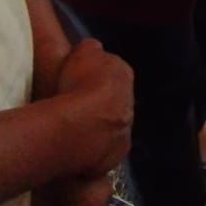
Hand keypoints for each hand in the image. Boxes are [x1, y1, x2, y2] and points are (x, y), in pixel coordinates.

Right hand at [54, 39, 133, 177]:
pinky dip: (92, 150)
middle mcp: (130, 104)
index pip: (113, 72)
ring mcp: (124, 133)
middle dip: (100, 105)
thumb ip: (92, 49)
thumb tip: (94, 49)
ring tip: (74, 132)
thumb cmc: (80, 84)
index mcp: (124, 75)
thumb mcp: (84, 51)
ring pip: (111, 128)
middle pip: (114, 102)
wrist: (80, 127)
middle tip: (77, 109)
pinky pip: (102, 151)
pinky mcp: (114, 156)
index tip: (80, 83)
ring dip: (98, 129)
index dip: (96, 77)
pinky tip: (76, 150)